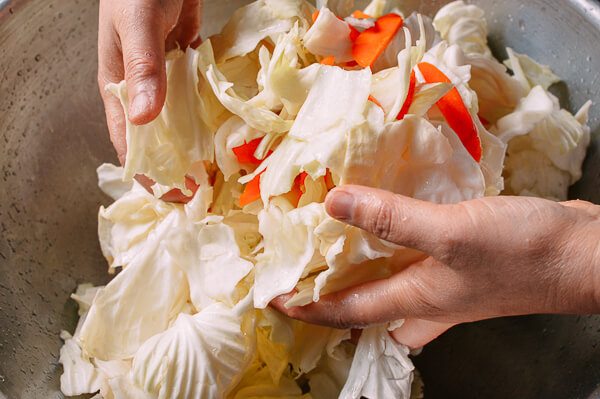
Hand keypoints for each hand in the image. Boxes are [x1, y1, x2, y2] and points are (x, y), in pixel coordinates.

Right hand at [98, 0, 201, 201]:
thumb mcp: (137, 26)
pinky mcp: (184, 64)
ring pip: (177, 121)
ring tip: (214, 172)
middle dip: (175, 166)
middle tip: (202, 192)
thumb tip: (144, 118)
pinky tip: (222, 132)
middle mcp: (140, 88)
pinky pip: (194, 97)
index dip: (148, 172)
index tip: (173, 196)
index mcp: (118, 86)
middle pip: (156, 138)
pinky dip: (205, 114)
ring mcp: (164, 76)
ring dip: (192, 145)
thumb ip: (142, 68)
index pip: (129, 141)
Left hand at [273, 186, 599, 348]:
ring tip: (335, 244)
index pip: (344, 311)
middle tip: (303, 270)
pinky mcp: (464, 261)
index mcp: (415, 301)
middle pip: (365, 306)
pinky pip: (414, 259)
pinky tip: (392, 221)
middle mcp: (425, 299)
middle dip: (331, 294)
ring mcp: (446, 284)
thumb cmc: (521, 253)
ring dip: (361, 270)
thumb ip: (391, 218)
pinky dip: (394, 245)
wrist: (586, 255)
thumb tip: (333, 204)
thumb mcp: (450, 232)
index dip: (306, 305)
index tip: (273, 297)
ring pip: (390, 284)